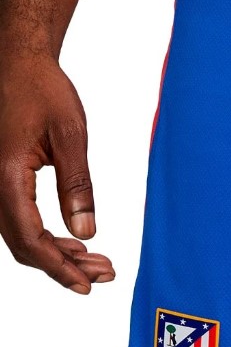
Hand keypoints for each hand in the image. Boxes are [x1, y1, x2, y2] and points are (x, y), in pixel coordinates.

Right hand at [0, 49, 113, 292]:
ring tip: (97, 262)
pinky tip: (75, 242)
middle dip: (64, 265)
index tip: (86, 285)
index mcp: (5, 175)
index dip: (58, 268)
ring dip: (57, 253)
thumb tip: (86, 233)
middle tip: (104, 274)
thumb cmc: (43, 91)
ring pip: (19, 235)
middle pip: (23, 244)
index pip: (29, 238)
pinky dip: (45, 235)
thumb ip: (77, 186)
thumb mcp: (69, 136)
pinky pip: (17, 219)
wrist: (15, 61)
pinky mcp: (0, 180)